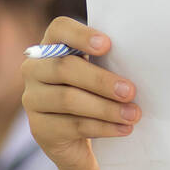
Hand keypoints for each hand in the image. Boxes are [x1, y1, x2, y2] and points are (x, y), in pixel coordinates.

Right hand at [21, 16, 140, 169]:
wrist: (76, 140)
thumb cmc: (93, 95)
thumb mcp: (98, 73)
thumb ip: (107, 62)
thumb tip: (137, 62)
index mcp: (51, 47)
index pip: (59, 29)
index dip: (81, 35)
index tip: (107, 45)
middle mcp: (34, 70)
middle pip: (64, 68)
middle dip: (101, 80)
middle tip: (130, 91)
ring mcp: (33, 100)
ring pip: (68, 99)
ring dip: (106, 108)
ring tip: (133, 114)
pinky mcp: (39, 128)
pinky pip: (73, 125)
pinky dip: (103, 127)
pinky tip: (123, 128)